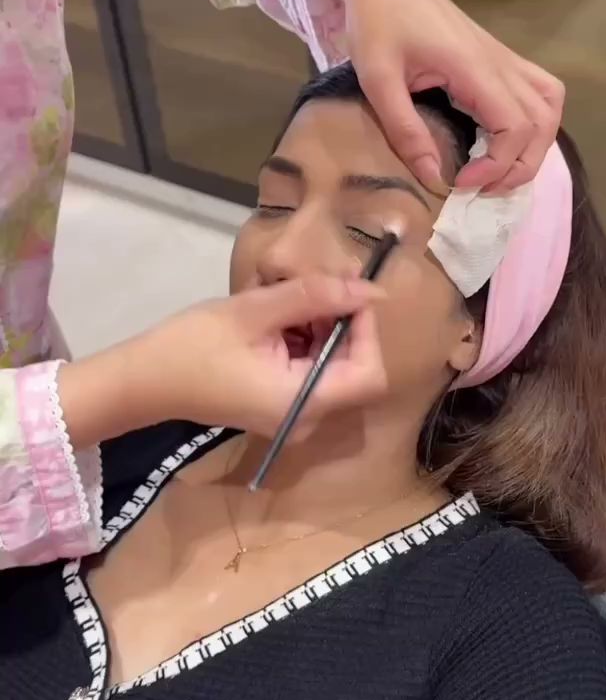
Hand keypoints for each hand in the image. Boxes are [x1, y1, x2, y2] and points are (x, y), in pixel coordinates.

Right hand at [59, 277, 386, 449]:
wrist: (142, 381)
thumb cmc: (192, 345)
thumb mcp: (254, 311)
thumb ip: (315, 297)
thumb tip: (370, 288)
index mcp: (302, 401)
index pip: (369, 371)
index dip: (366, 329)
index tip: (345, 290)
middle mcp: (306, 417)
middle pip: (353, 367)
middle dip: (340, 321)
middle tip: (314, 282)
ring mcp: (293, 414)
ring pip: (332, 364)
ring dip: (320, 325)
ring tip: (286, 295)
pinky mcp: (279, 404)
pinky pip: (310, 370)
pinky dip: (303, 339)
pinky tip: (275, 316)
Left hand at [306, 0, 564, 192]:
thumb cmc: (376, 21)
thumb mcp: (378, 79)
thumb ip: (405, 131)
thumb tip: (433, 178)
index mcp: (474, 68)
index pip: (516, 127)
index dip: (497, 166)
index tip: (461, 183)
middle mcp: (500, 62)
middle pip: (543, 123)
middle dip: (520, 166)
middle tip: (481, 189)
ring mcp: (503, 57)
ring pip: (550, 106)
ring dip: (535, 145)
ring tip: (499, 171)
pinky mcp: (498, 57)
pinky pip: (539, 91)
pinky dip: (535, 122)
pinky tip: (504, 140)